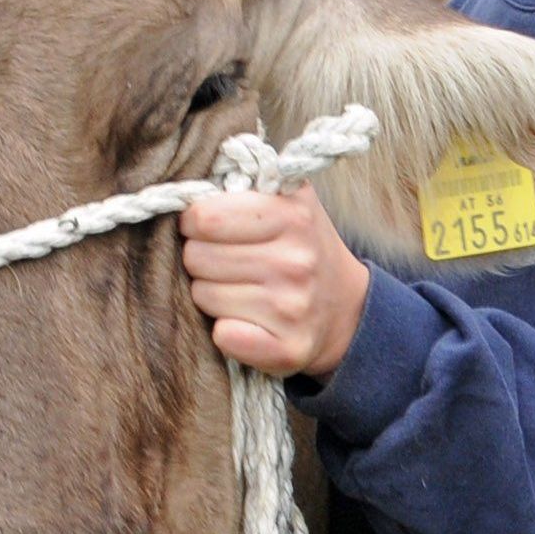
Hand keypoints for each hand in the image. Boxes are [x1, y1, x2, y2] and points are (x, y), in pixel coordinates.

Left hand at [180, 183, 370, 378]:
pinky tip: (245, 320)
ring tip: (240, 289)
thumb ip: (244, 184)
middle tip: (228, 262)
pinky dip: (226, 331)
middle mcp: (296, 261)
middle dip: (203, 259)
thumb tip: (189, 188)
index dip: (196, 222)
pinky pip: (223, 335)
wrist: (345, 308)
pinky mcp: (288, 349)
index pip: (204, 217)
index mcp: (293, 215)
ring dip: (211, 294)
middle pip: (197, 258)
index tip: (209, 228)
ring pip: (203, 296)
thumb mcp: (286, 200)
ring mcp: (293, 307)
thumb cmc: (300, 247)